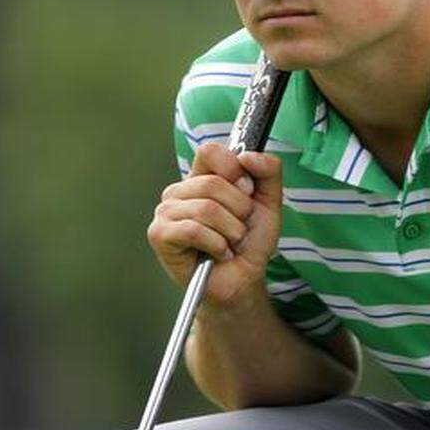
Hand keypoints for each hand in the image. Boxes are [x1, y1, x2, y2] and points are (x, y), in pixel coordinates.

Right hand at [147, 142, 282, 305]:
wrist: (243, 278)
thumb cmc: (250, 241)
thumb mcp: (270, 201)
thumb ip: (268, 171)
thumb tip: (248, 155)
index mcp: (202, 177)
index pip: (210, 151)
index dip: (234, 169)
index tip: (247, 190)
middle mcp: (180, 191)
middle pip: (212, 183)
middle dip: (239, 210)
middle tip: (240, 227)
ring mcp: (166, 212)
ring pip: (206, 208)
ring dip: (231, 231)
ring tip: (230, 242)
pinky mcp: (160, 234)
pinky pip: (193, 230)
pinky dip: (216, 244)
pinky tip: (219, 253)